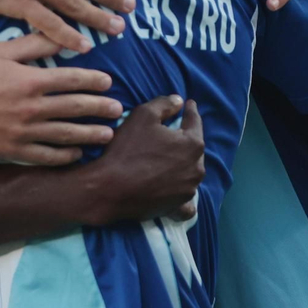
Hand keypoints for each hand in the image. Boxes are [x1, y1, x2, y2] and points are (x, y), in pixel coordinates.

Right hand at [0, 33, 121, 165]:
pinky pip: (46, 156)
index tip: (107, 82)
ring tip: (108, 134)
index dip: (93, 81)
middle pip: (75, 108)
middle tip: (117, 109)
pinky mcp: (14, 150)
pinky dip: (64, 156)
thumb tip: (62, 38)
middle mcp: (32, 108)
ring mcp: (24, 132)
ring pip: (66, 134)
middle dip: (100, 108)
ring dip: (90, 134)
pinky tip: (77, 153)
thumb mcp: (0, 51)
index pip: (72, 80)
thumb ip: (33, 44)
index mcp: (31, 81)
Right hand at [83, 97, 203, 223]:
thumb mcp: (142, 115)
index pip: (195, 122)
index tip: (188, 104)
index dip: (190, 111)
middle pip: (194, 149)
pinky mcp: (178, 206)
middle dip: (185, 139)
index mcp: (192, 144)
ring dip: (183, 164)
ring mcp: (189, 190)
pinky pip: (187, 201)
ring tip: (168, 159)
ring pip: (190, 172)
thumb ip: (164, 104)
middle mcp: (197, 168)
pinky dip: (182, 193)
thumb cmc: (127, 149)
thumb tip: (179, 101)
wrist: (109, 188)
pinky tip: (175, 189)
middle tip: (171, 134)